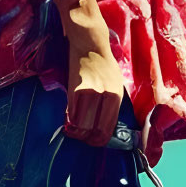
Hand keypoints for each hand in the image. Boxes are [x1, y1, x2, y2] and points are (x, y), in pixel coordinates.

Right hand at [60, 0, 124, 145]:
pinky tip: (68, 120)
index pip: (108, 128)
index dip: (99, 140)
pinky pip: (71, 113)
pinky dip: (69, 121)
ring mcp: (89, 93)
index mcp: (116, 97)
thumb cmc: (104, 65)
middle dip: (88, 139)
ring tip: (75, 130)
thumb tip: (106, 125)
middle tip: (83, 137)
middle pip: (95, 130)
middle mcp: (105, 96)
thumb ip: (112, 104)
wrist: (90, 45)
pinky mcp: (74, 88)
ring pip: (82, 125)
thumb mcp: (116, 85)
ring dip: (77, 132)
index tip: (94, 141)